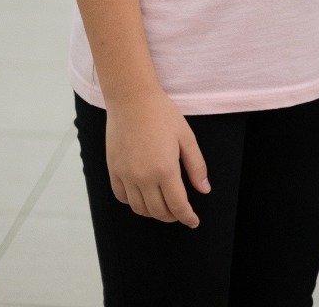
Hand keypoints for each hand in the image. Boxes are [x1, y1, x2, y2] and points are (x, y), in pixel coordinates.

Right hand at [106, 88, 210, 226]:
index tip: (193, 221)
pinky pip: (122, 197)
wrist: (132, 98)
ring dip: (153, 212)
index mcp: (165, 169)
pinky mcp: (113, 170)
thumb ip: (196, 166)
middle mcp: (143, 177)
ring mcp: (126, 175)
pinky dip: (134, 202)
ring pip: (140, 209)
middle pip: (159, 211)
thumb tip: (204, 190)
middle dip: (172, 216)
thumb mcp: (186, 136)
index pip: (178, 206)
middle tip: (181, 212)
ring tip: (163, 206)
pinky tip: (143, 195)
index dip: (188, 217)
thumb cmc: (161, 113)